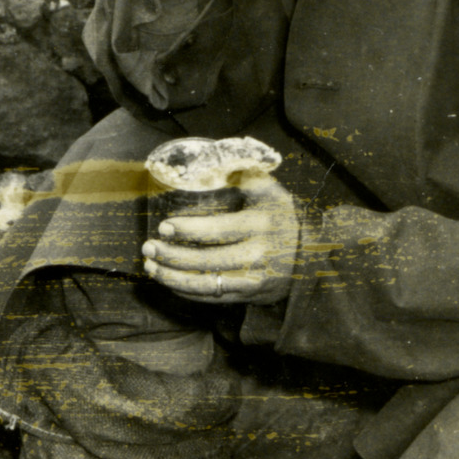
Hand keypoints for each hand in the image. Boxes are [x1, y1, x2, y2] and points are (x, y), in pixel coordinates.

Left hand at [143, 186, 298, 307]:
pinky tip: (169, 281)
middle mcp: (258, 255)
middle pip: (206, 261)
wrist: (310, 255)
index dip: (188, 230)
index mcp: (260, 225)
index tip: (163, 228)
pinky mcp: (249, 295)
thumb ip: (243, 175)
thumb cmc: (281, 218)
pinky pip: (213, 298)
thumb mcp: (270, 191)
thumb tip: (210, 160)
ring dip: (173, 278)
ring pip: (206, 284)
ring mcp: (253, 279)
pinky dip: (187, 292)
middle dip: (171, 256)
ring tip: (151, 267)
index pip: (218, 230)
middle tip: (148, 248)